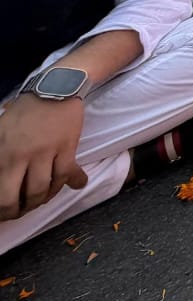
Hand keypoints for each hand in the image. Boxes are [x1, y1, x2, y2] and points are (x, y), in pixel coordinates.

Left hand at [0, 94, 87, 220]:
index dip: (3, 211)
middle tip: (22, 211)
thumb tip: (1, 175)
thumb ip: (0, 156)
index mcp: (2, 153)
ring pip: (44, 188)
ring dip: (45, 198)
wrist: (55, 87)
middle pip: (20, 197)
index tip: (5, 213)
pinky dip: (73, 182)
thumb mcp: (0, 131)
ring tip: (43, 197)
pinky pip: (67, 173)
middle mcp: (21, 156)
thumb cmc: (24, 110)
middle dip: (21, 210)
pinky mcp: (66, 146)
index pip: (0, 194)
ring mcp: (45, 151)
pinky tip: (77, 184)